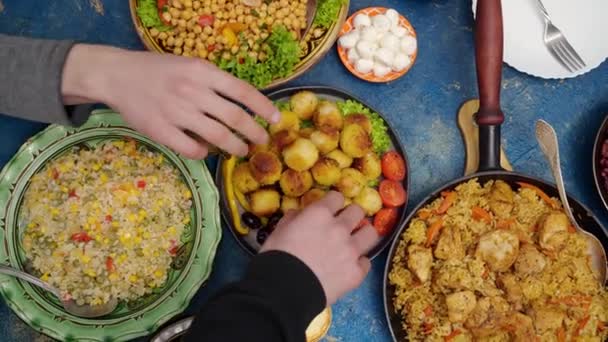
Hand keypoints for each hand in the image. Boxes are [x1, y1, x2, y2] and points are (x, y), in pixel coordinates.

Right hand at [61, 44, 279, 158]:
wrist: (117, 76)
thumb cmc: (159, 71)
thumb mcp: (191, 67)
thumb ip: (215, 84)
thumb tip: (245, 107)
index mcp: (203, 72)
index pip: (242, 92)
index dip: (263, 107)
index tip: (276, 119)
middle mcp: (192, 91)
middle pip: (234, 118)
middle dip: (254, 133)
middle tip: (261, 141)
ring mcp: (176, 112)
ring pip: (217, 137)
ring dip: (235, 147)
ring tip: (241, 150)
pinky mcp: (161, 131)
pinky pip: (192, 149)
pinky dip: (204, 153)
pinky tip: (206, 152)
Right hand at [260, 191, 378, 304]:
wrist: (284, 290)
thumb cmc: (276, 257)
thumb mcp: (278, 231)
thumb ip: (293, 219)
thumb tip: (298, 214)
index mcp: (320, 214)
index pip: (337, 197)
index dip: (333, 203)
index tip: (330, 209)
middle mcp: (340, 228)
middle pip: (358, 211)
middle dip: (351, 216)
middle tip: (344, 225)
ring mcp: (351, 250)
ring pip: (370, 233)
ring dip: (362, 235)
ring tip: (354, 243)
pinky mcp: (356, 272)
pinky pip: (366, 263)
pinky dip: (358, 264)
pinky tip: (349, 268)